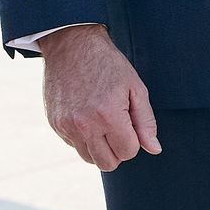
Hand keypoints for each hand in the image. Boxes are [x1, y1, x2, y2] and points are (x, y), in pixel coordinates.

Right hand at [41, 22, 160, 170]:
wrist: (71, 45)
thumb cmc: (108, 64)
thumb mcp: (135, 87)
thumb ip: (146, 122)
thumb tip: (154, 149)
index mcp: (108, 115)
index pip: (128, 152)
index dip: (133, 139)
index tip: (129, 121)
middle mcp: (85, 125)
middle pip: (108, 163)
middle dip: (118, 150)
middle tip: (118, 128)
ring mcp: (67, 126)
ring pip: (90, 159)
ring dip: (100, 147)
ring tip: (102, 123)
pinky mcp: (55, 124)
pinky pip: (74, 145)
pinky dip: (83, 138)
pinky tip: (86, 116)